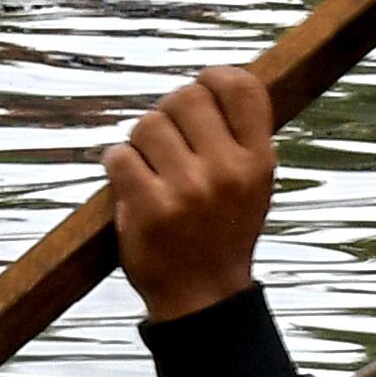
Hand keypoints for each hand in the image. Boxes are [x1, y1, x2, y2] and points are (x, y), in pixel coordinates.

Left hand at [107, 65, 276, 322]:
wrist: (203, 298)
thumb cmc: (222, 231)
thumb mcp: (251, 184)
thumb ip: (237, 136)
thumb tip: (209, 81)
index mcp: (258, 161)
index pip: (242, 87)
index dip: (215, 77)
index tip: (202, 88)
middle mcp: (227, 171)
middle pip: (186, 97)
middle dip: (169, 114)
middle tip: (168, 144)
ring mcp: (188, 189)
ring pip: (147, 124)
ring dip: (140, 142)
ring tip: (151, 170)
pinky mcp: (149, 207)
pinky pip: (118, 155)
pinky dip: (117, 164)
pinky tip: (130, 183)